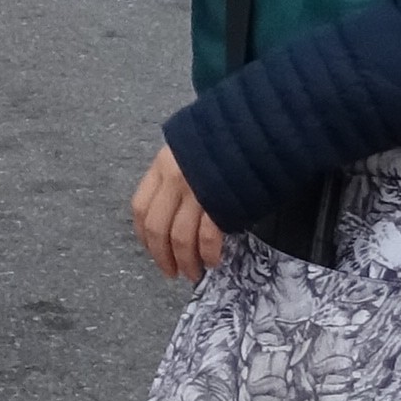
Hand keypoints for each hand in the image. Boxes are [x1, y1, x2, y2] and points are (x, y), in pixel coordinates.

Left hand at [132, 145, 227, 283]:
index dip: (144, 235)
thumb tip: (172, 212)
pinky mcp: (222, 201)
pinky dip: (208, 253)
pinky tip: (212, 261)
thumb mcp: (191, 150)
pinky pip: (208, 236)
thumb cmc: (227, 139)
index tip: (152, 250)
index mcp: (163, 165)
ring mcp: (198, 190)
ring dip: (185, 262)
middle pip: (158, 228)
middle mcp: (175, 178)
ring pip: (180, 237)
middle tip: (171, 272)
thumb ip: (176, 176)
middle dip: (162, 256)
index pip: (141, 208)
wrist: (259, 127)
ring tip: (192, 273)